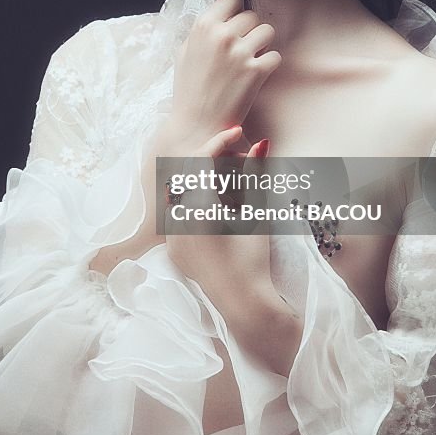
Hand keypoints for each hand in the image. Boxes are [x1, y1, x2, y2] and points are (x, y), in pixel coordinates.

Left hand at [164, 137, 276, 325]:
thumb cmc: (254, 258)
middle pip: (189, 171)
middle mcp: (179, 218)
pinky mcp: (174, 248)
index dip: (220, 141)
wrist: (243, 302)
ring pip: (182, 191)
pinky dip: (196, 202)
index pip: (202, 158)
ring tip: (231, 183)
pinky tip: (219, 207)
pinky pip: (179, 213)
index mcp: (199, 206)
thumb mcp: (256, 213)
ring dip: (203, 180)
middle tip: (237, 157)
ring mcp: (172, 235)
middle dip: (212, 159)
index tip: (238, 132)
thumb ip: (256, 175)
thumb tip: (262, 143)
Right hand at [168, 0, 280, 153]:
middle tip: (242, 47)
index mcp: (203, 27)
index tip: (235, 22)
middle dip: (249, 30)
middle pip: (252, 15)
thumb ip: (204, 26)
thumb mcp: (186, 50)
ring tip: (251, 58)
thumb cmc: (189, 88)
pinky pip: (275, 56)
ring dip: (263, 44)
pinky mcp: (256, 72)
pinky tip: (256, 74)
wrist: (196, 124)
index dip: (236, 9)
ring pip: (268, 31)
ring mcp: (240, 53)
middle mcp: (222, 36)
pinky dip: (269, 64)